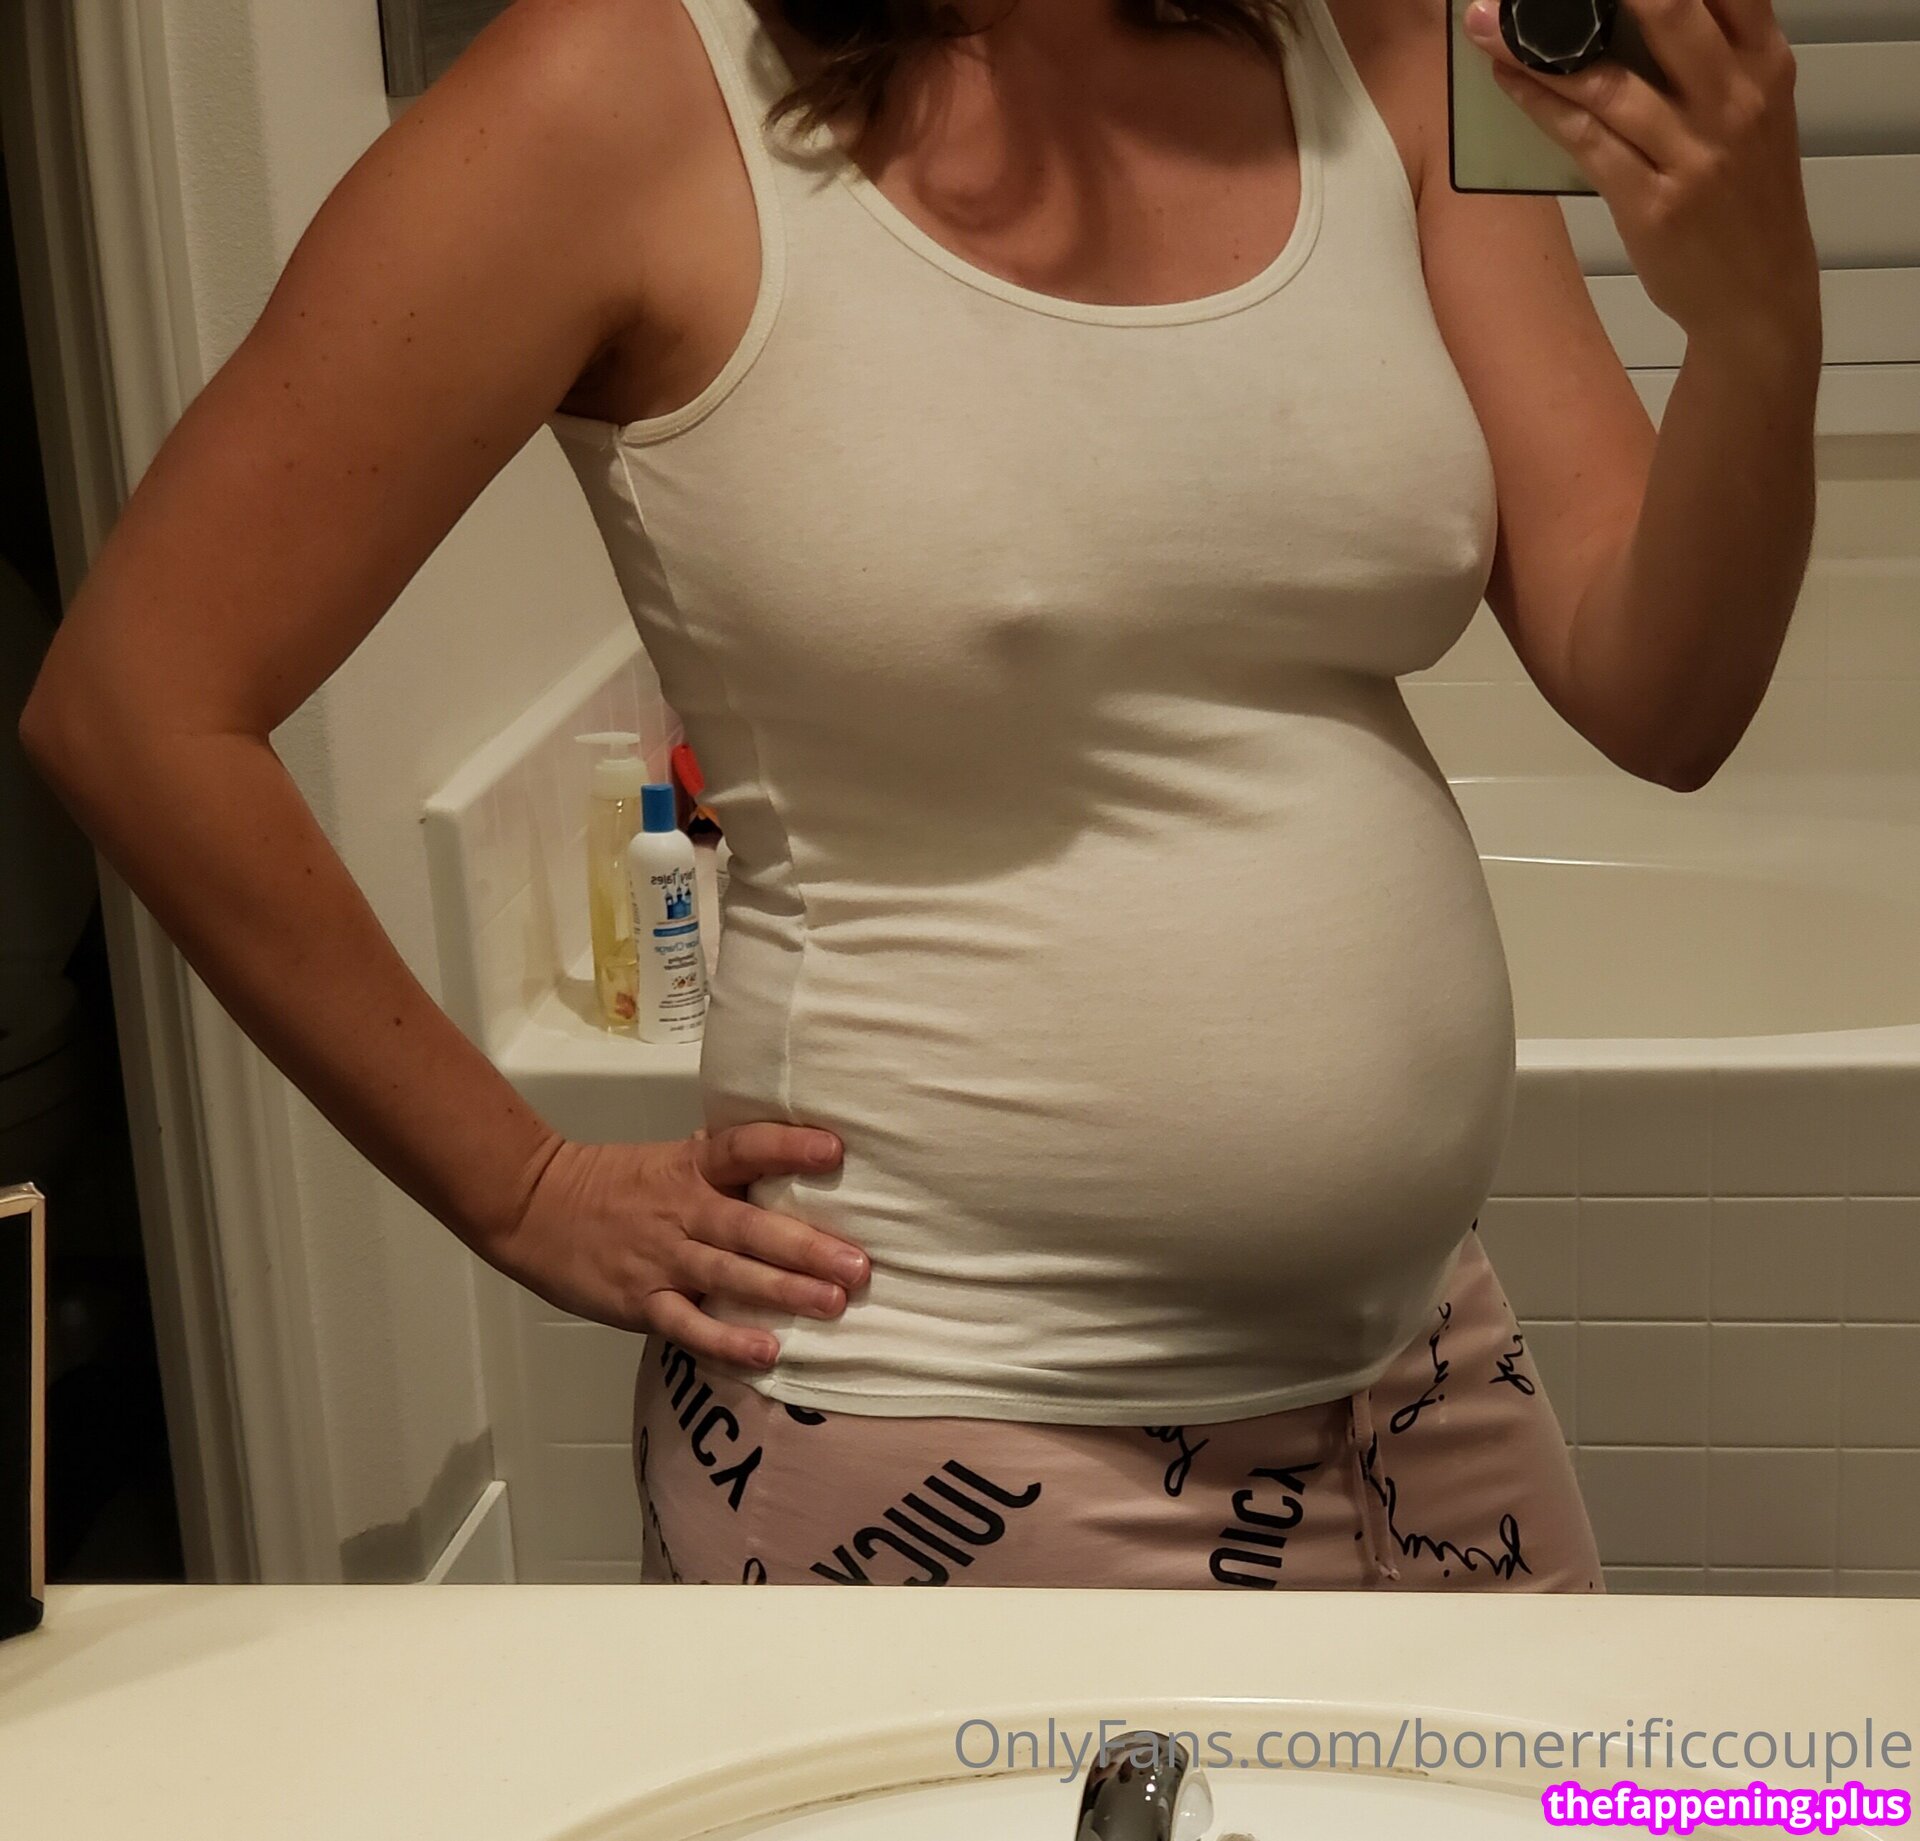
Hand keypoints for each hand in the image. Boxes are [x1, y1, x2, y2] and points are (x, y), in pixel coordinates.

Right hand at [481, 1124, 868, 1366]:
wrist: (532, 1207)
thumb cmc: (613, 1184)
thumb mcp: (670, 1161)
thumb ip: (723, 1169)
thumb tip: (790, 1164)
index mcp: (691, 1167)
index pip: (743, 1148)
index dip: (788, 1146)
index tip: (835, 1149)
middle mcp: (682, 1210)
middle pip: (750, 1226)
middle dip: (808, 1247)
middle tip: (859, 1266)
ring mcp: (662, 1258)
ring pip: (729, 1275)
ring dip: (783, 1291)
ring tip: (833, 1304)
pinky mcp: (641, 1301)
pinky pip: (688, 1324)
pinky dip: (726, 1340)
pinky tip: (767, 1352)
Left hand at [1462, 0, 1820, 347]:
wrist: (1759, 295)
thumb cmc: (1746, 199)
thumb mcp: (1755, 111)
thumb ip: (1715, 55)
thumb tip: (1642, 10)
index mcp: (1765, 63)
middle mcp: (1735, 98)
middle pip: (1667, 10)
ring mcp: (1694, 153)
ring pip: (1607, 82)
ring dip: (1535, 49)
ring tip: (1488, 25)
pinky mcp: (1652, 203)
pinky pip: (1585, 142)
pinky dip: (1540, 105)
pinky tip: (1507, 82)